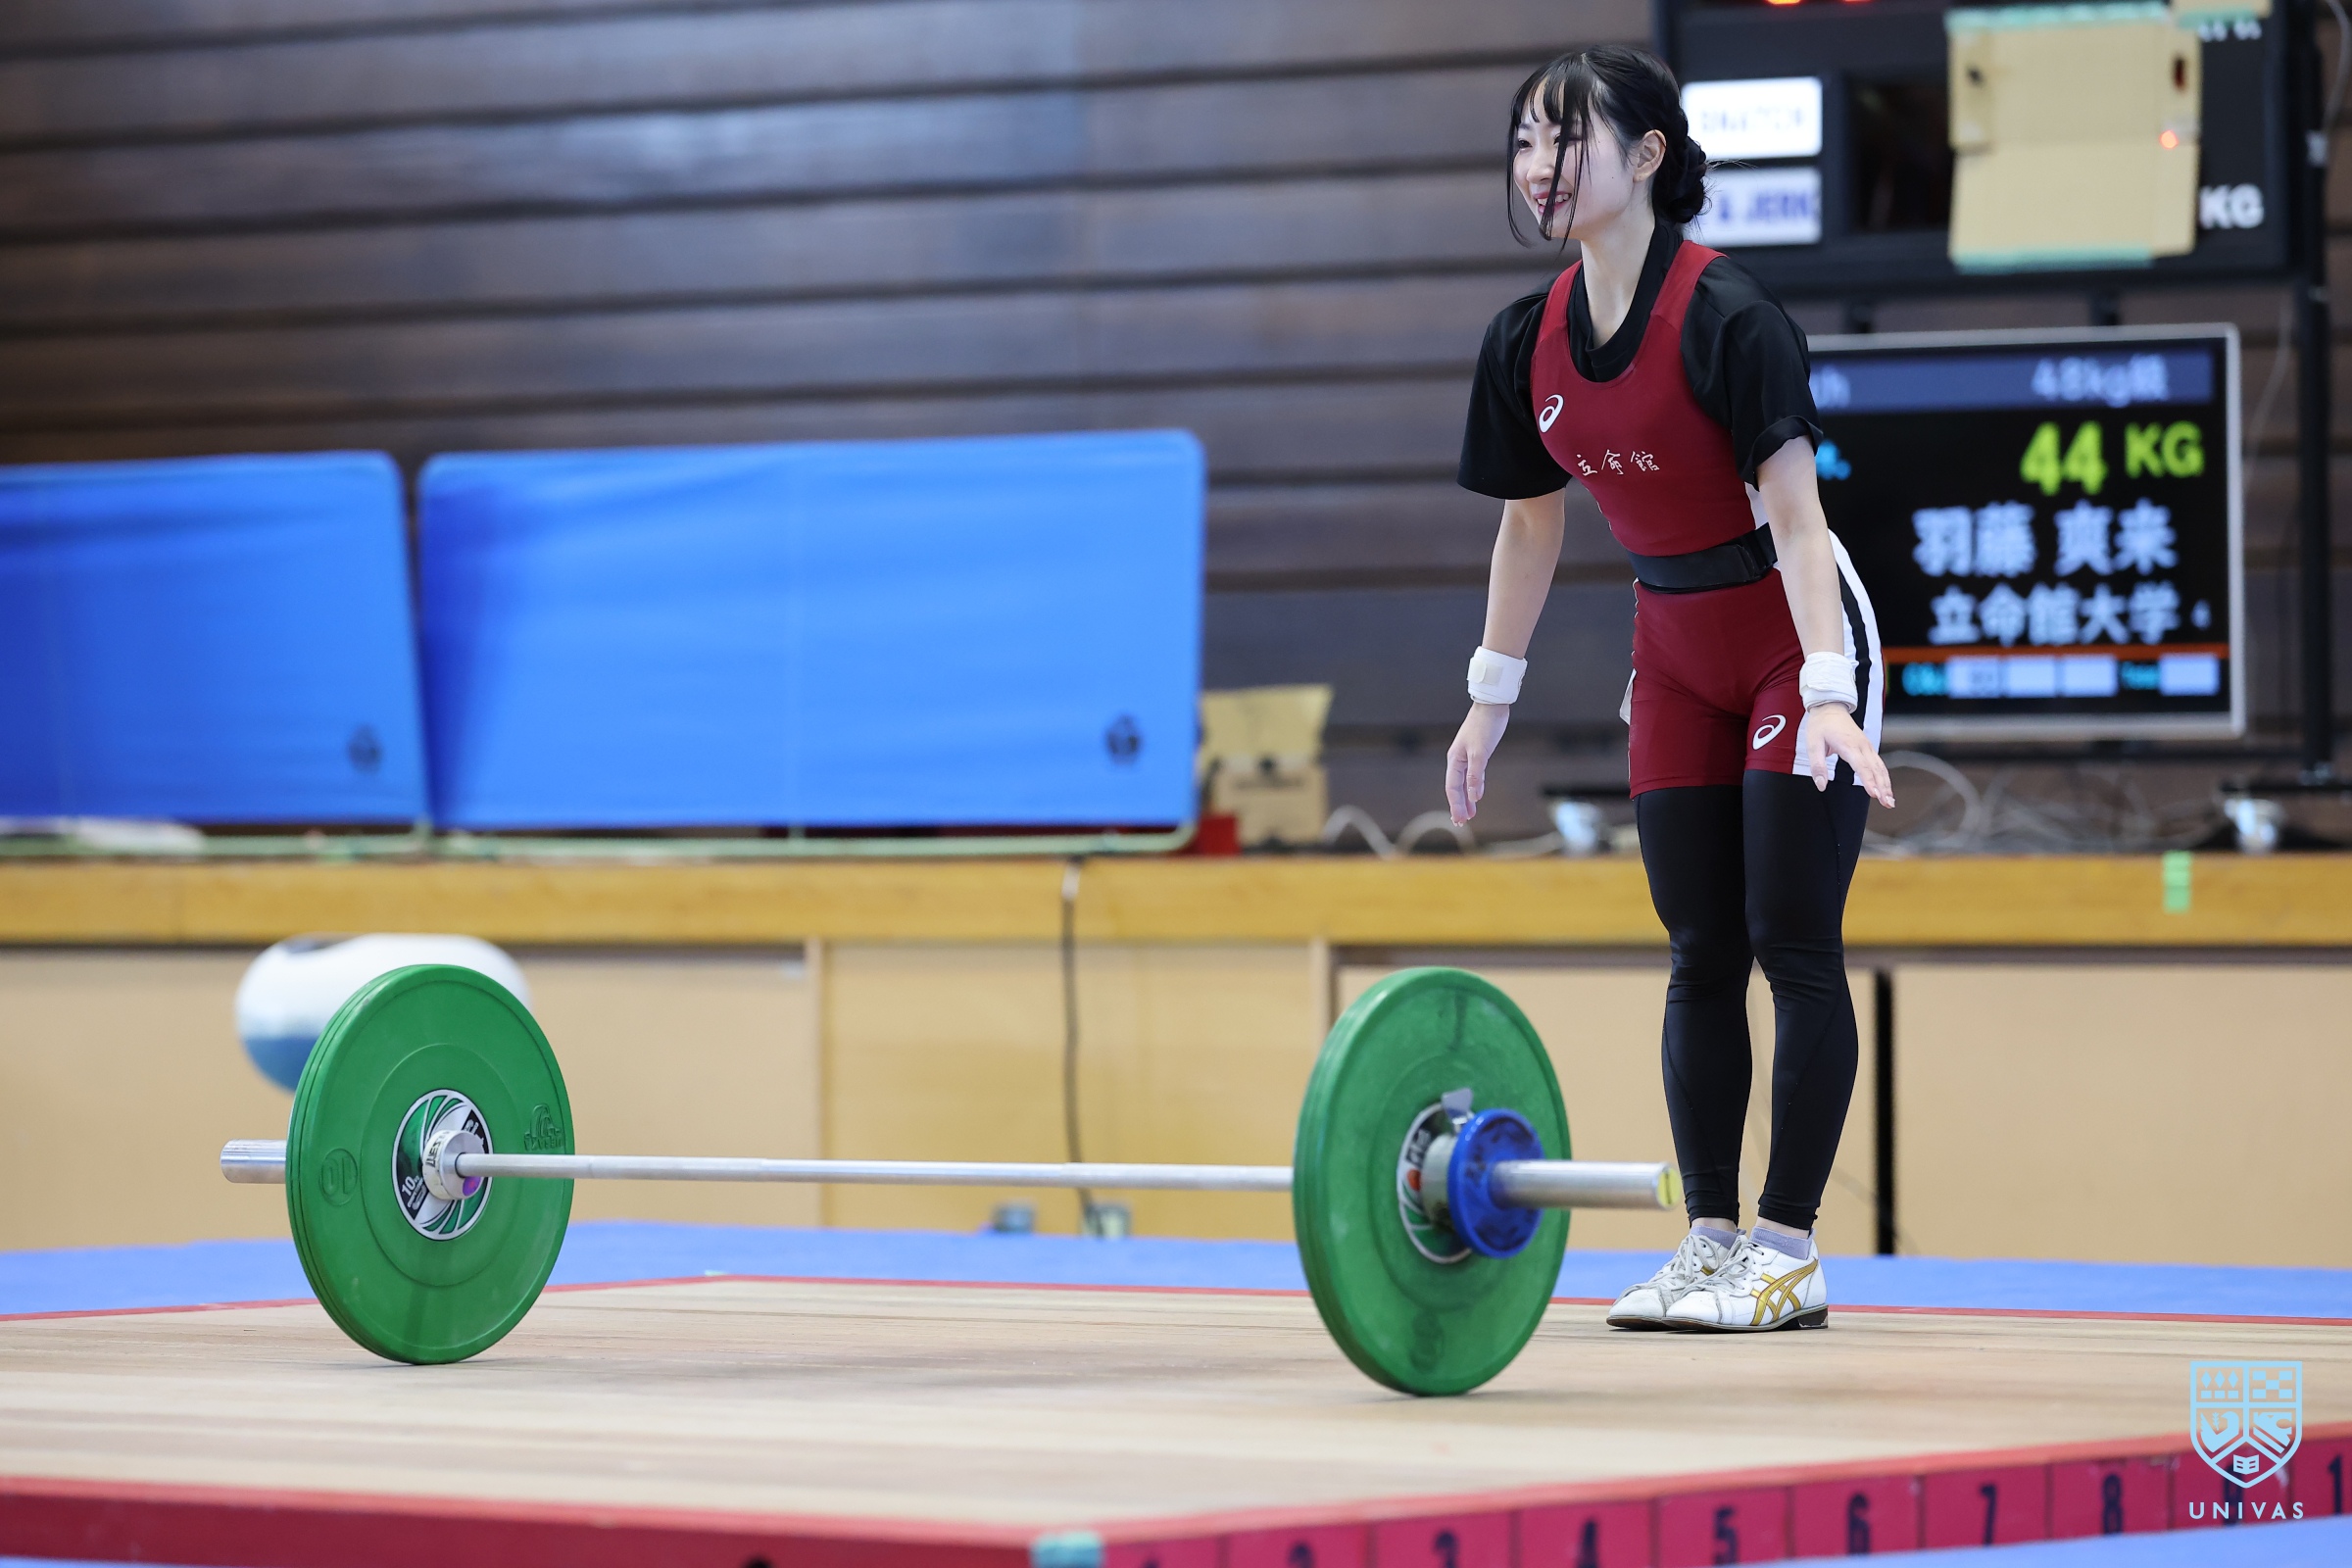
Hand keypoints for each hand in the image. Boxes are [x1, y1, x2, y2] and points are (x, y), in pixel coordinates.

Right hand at [1446, 702, 1511, 822]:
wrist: (1492, 707)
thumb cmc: (1485, 727)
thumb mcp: (1480, 752)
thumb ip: (1475, 775)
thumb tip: (1474, 796)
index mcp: (1455, 760)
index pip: (1453, 788)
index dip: (1456, 805)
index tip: (1461, 820)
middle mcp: (1458, 761)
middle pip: (1456, 788)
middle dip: (1458, 806)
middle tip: (1461, 823)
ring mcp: (1467, 758)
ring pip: (1464, 784)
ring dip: (1466, 799)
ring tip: (1469, 815)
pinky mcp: (1477, 755)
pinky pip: (1472, 777)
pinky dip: (1473, 788)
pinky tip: (1476, 796)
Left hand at [1805, 703, 1894, 806]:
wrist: (1830, 707)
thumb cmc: (1820, 725)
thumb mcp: (1812, 744)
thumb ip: (1817, 765)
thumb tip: (1821, 785)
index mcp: (1848, 745)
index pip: (1861, 766)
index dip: (1869, 781)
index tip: (1875, 794)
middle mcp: (1861, 746)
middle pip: (1875, 769)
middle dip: (1883, 787)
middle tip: (1888, 803)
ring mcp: (1866, 746)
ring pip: (1880, 767)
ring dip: (1886, 784)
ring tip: (1890, 801)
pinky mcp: (1867, 747)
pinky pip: (1878, 764)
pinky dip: (1884, 777)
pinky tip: (1886, 788)